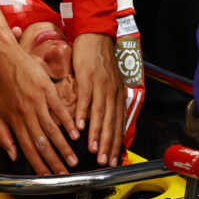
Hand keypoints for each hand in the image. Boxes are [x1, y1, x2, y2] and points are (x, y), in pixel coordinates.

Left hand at [0, 43, 78, 174]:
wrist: (2, 59)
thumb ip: (3, 135)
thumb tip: (13, 154)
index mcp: (14, 122)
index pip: (28, 149)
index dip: (38, 165)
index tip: (47, 177)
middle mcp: (26, 115)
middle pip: (42, 143)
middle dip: (54, 161)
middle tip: (65, 174)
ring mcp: (38, 102)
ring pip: (52, 130)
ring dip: (63, 147)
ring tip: (73, 159)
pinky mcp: (47, 90)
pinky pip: (59, 110)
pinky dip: (68, 123)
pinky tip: (76, 134)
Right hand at [71, 33, 124, 166]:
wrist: (97, 36)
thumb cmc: (100, 60)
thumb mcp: (108, 83)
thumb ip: (106, 102)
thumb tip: (103, 120)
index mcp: (117, 96)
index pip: (118, 125)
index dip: (116, 144)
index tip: (113, 160)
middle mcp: (112, 93)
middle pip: (111, 124)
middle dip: (108, 145)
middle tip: (104, 162)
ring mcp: (101, 86)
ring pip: (100, 115)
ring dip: (96, 134)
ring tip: (92, 150)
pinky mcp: (88, 78)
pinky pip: (86, 99)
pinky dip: (83, 114)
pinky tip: (79, 126)